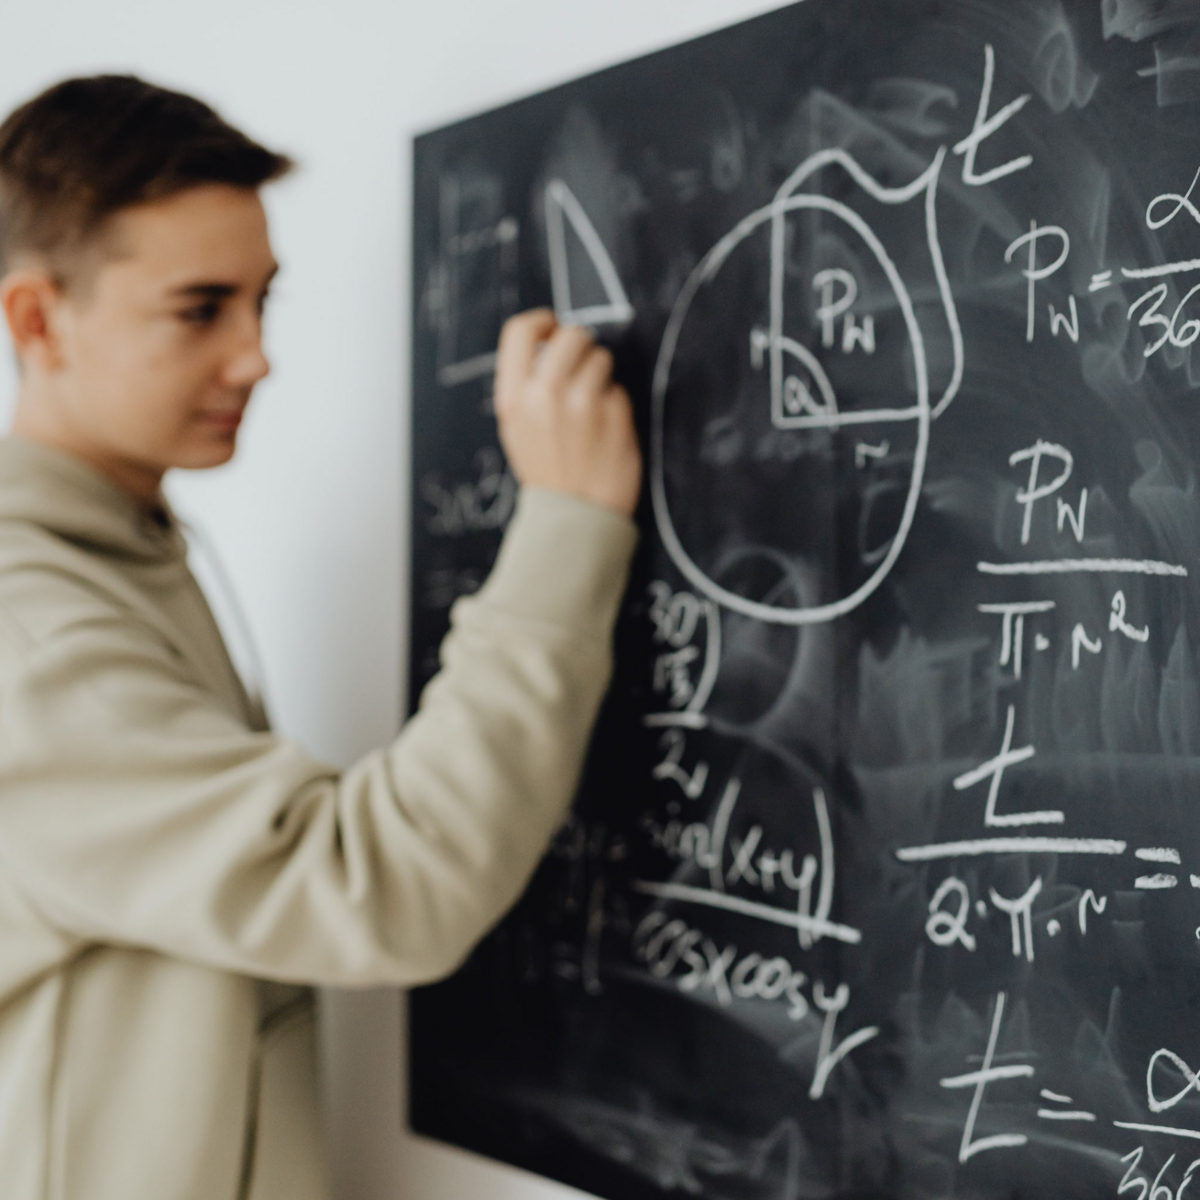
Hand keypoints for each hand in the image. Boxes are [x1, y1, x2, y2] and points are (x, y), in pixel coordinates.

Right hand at [493, 310, 641, 518]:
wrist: (575, 515)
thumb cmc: (548, 471)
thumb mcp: (517, 428)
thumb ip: (526, 386)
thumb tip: (547, 343)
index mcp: (513, 398)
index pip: (521, 331)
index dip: (541, 323)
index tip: (553, 328)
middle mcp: (544, 394)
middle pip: (570, 335)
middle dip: (581, 346)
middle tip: (582, 369)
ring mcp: (582, 402)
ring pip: (601, 358)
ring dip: (601, 376)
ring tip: (592, 409)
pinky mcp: (614, 413)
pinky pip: (619, 390)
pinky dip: (615, 405)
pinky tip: (605, 430)